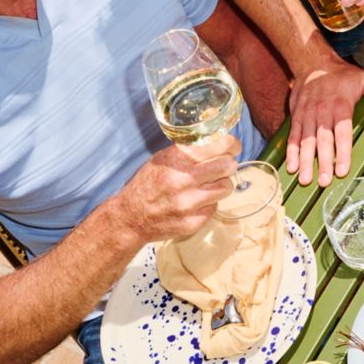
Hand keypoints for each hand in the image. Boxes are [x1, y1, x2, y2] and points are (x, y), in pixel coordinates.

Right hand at [113, 134, 241, 241]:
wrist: (130, 217)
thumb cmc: (148, 184)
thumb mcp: (163, 159)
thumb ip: (188, 151)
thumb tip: (218, 141)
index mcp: (176, 159)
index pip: (219, 145)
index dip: (231, 144)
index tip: (233, 145)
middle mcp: (184, 179)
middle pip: (228, 165)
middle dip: (229, 163)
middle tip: (225, 165)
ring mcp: (189, 203)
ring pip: (226, 187)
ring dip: (221, 184)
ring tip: (209, 184)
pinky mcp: (193, 222)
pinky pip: (215, 207)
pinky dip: (209, 203)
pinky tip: (196, 202)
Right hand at [285, 54, 363, 185]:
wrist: (312, 62)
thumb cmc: (342, 74)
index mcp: (341, 106)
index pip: (342, 133)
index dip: (343, 152)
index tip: (343, 170)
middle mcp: (322, 112)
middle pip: (323, 141)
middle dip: (323, 162)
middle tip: (324, 182)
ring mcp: (308, 115)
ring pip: (306, 141)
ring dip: (305, 161)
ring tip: (305, 180)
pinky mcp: (297, 116)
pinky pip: (293, 136)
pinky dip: (291, 152)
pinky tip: (291, 167)